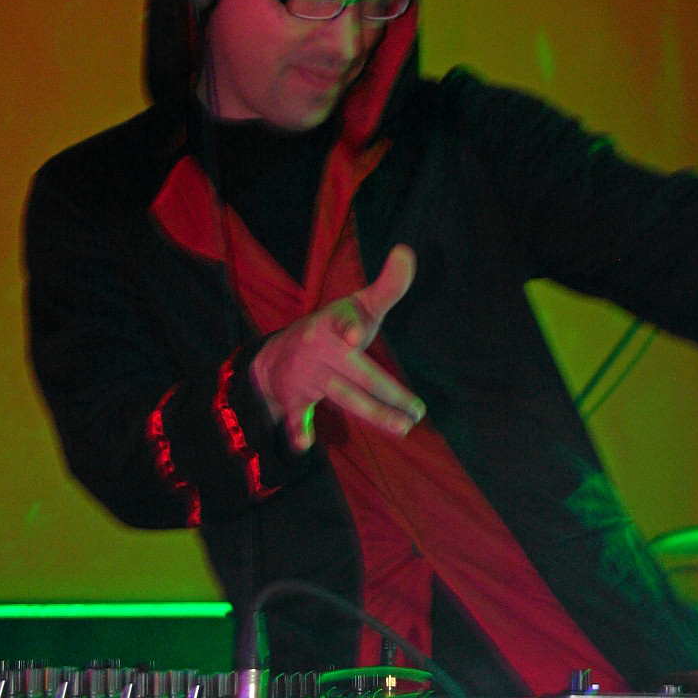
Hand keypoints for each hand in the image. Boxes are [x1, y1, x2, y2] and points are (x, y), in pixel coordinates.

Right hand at [252, 245, 424, 451]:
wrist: (280, 353)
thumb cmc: (333, 328)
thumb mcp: (358, 306)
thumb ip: (387, 286)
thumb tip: (406, 251)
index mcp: (335, 324)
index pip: (343, 324)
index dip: (349, 326)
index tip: (356, 334)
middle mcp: (321, 351)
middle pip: (359, 374)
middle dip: (387, 394)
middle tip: (417, 413)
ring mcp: (308, 377)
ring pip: (344, 398)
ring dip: (372, 414)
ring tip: (402, 428)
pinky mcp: (295, 398)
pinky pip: (296, 416)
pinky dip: (296, 430)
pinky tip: (304, 446)